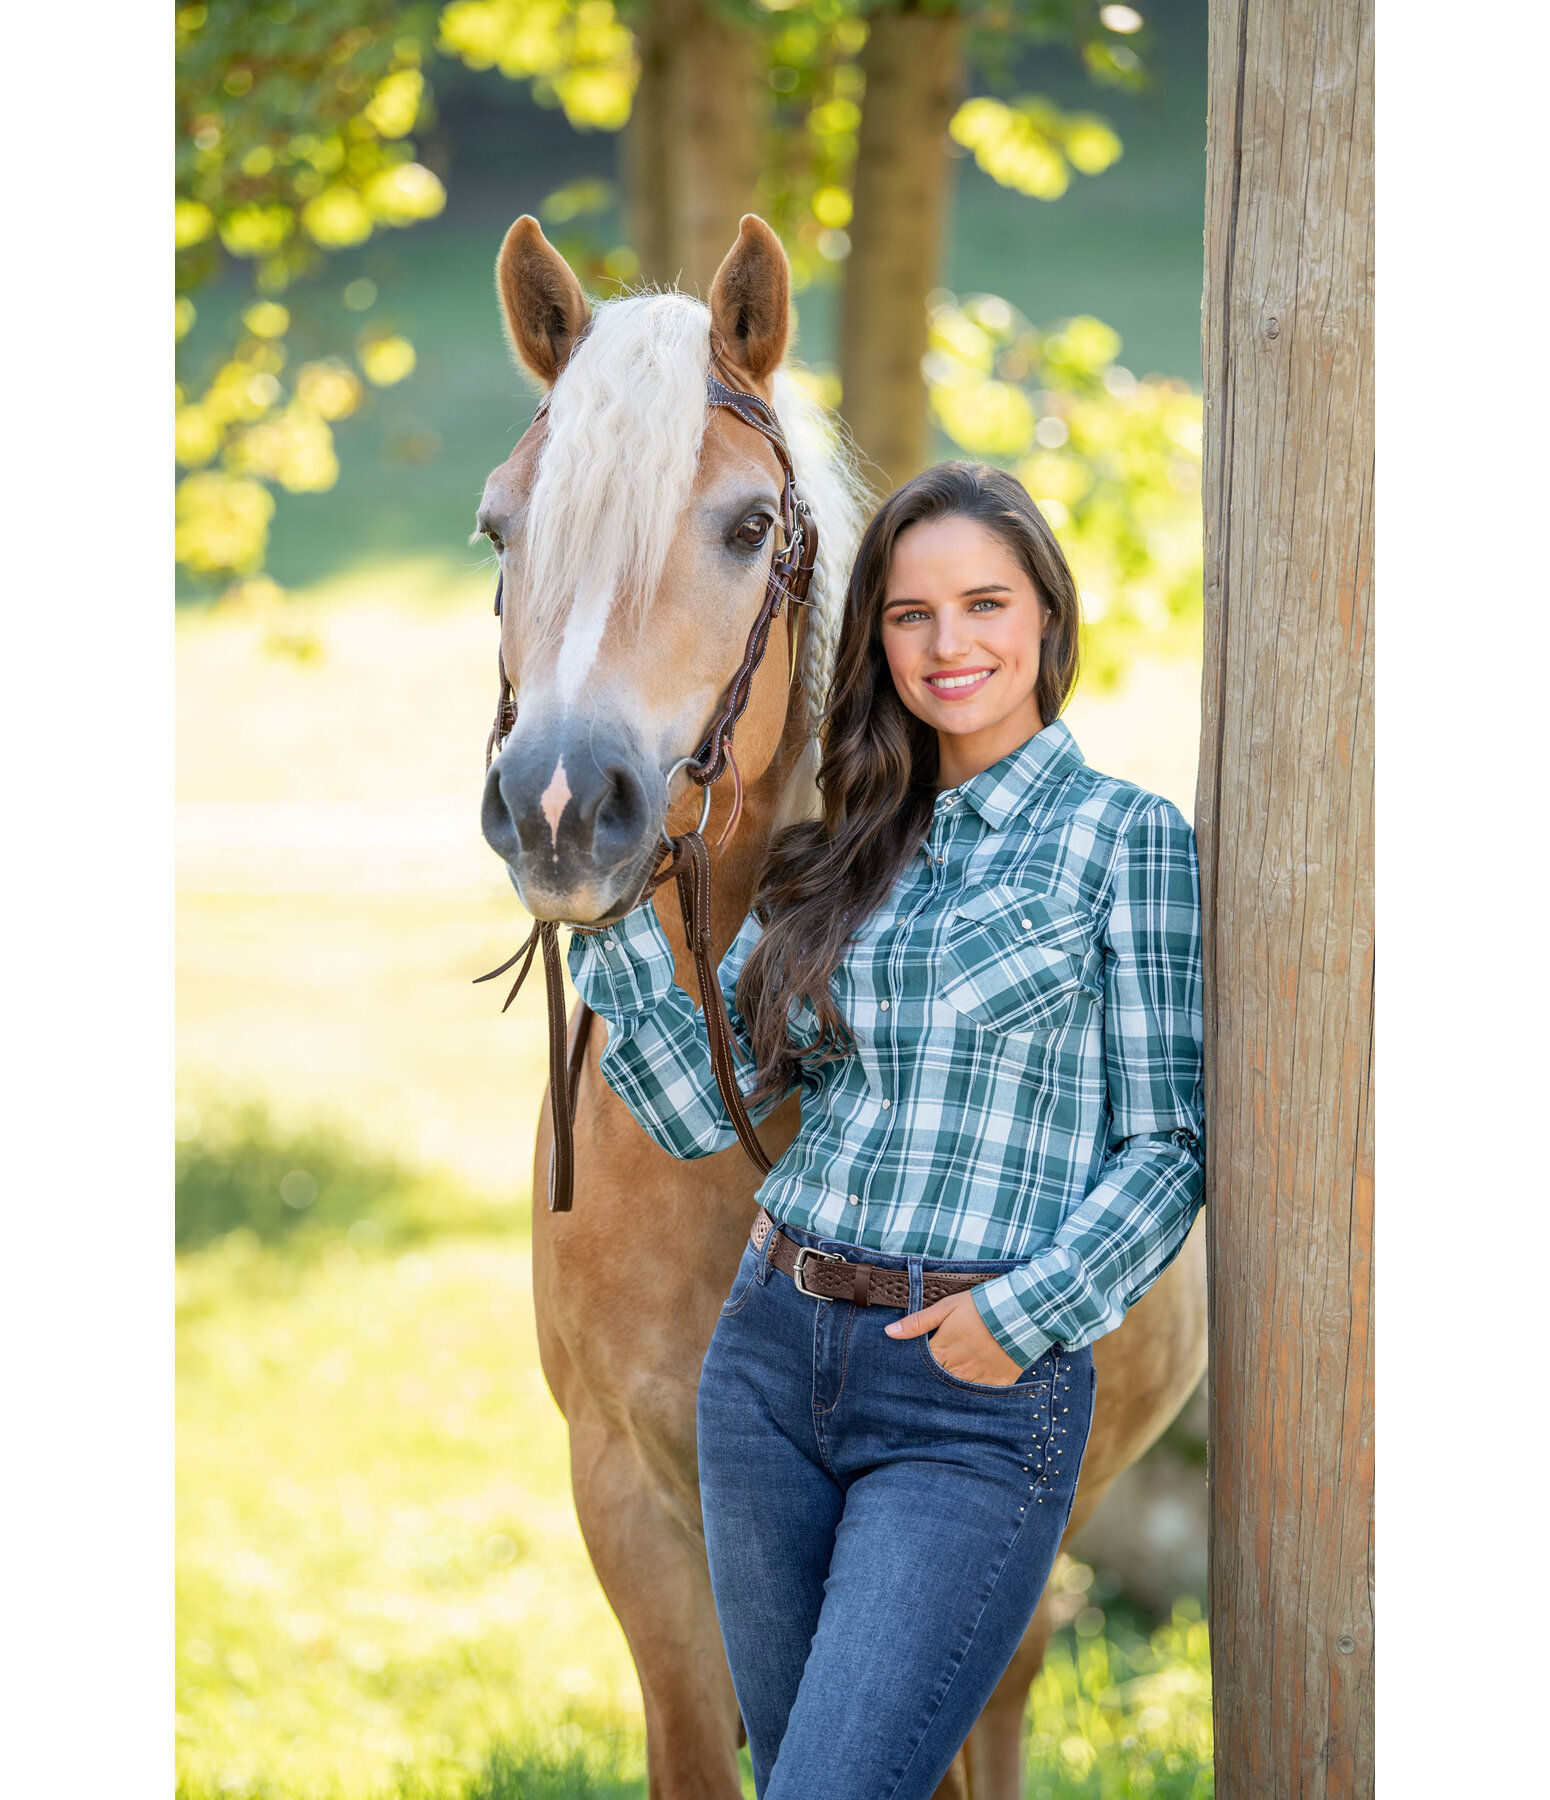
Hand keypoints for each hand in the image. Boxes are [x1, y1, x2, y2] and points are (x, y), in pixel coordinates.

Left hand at [885, 1290, 1023, 1385]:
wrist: (1021, 1310)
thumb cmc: (981, 1307)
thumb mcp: (945, 1308)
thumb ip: (917, 1323)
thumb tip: (889, 1332)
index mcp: (942, 1353)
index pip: (921, 1369)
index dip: (918, 1366)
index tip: (916, 1365)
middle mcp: (958, 1371)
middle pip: (940, 1380)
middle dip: (938, 1375)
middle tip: (945, 1364)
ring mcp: (979, 1379)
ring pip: (960, 1388)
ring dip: (958, 1381)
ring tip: (962, 1368)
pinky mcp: (998, 1383)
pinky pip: (984, 1392)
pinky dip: (980, 1385)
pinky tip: (981, 1373)